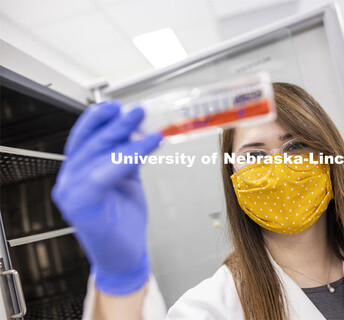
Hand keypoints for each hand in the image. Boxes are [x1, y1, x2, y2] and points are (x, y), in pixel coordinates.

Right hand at [52, 100, 161, 294]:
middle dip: (115, 124)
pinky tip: (147, 146)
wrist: (124, 256)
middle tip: (138, 111)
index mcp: (78, 172)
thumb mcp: (127, 180)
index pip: (83, 138)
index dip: (98, 119)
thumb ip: (127, 156)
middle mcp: (70, 180)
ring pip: (97, 155)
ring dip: (123, 137)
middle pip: (91, 143)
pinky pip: (105, 174)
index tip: (117, 106)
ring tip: (145, 125)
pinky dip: (128, 157)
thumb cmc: (123, 221)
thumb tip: (138, 131)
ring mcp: (71, 193)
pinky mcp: (81, 206)